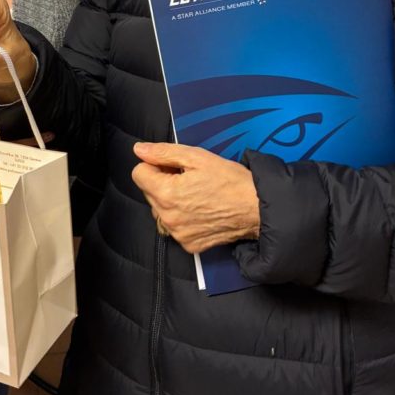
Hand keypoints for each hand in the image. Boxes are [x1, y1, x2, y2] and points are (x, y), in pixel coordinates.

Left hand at [131, 142, 259, 252]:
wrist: (256, 208)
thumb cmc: (230, 180)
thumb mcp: (197, 157)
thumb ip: (163, 152)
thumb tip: (139, 150)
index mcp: (166, 194)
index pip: (138, 174)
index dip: (155, 165)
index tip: (173, 166)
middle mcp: (167, 217)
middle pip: (148, 192)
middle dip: (162, 182)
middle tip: (189, 178)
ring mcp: (178, 233)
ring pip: (160, 210)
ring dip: (171, 201)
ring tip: (196, 194)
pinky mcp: (188, 244)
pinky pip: (174, 226)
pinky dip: (183, 217)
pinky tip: (201, 209)